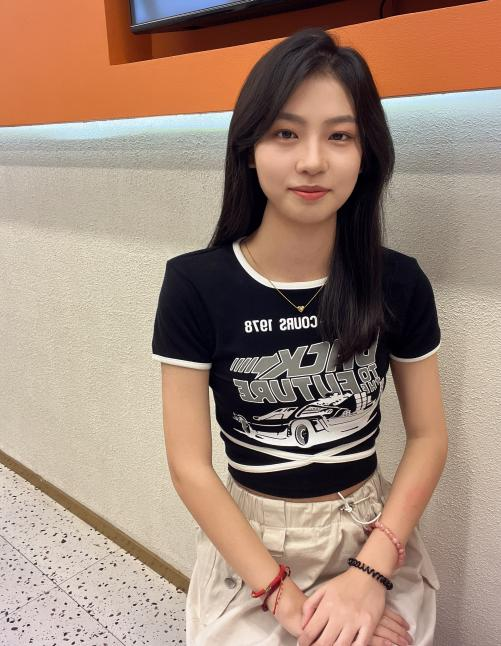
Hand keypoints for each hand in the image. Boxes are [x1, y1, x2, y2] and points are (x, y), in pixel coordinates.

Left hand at [268, 575, 412, 644]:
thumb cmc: (344, 583)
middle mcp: (340, 614)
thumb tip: (302, 625)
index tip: (302, 644)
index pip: (311, 630)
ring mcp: (356, 620)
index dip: (304, 641)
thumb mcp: (323, 589)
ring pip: (341, 645)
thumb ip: (310, 605)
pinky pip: (361, 644)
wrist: (368, 574)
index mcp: (327, 605)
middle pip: (325, 642)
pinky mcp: (369, 623)